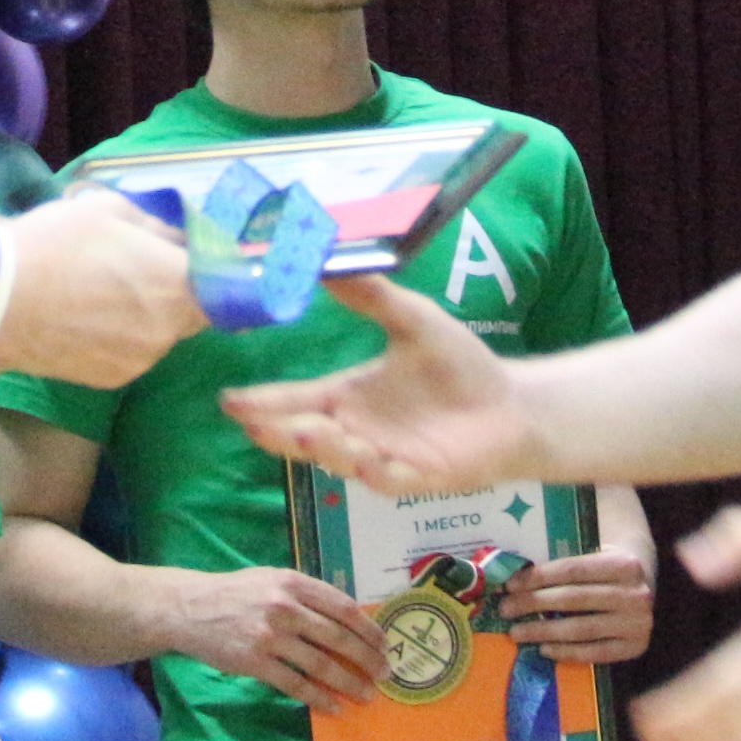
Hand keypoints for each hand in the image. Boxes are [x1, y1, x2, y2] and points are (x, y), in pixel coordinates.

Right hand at [0, 190, 203, 388]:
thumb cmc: (57, 243)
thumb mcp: (109, 209)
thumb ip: (155, 227)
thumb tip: (174, 241)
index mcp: (177, 282)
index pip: (225, 285)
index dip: (219, 274)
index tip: (207, 265)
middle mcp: (168, 328)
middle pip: (192, 312)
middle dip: (179, 294)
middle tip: (143, 273)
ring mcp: (142, 359)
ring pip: (160, 334)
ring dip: (147, 318)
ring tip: (103, 296)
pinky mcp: (113, 380)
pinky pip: (133, 354)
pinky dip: (121, 340)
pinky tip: (87, 321)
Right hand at [161, 564, 389, 712]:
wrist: (189, 608)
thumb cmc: (235, 593)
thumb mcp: (271, 579)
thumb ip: (305, 595)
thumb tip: (344, 619)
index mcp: (293, 582)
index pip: (342, 607)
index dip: (368, 628)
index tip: (384, 644)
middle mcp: (285, 607)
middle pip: (337, 637)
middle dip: (366, 658)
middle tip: (385, 673)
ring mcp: (270, 636)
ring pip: (320, 664)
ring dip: (348, 682)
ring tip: (366, 694)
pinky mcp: (255, 662)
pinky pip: (295, 684)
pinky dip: (318, 698)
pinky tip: (333, 707)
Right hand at [217, 276, 545, 492]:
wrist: (510, 405)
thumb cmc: (458, 366)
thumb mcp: (413, 321)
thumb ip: (372, 297)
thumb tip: (328, 261)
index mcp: (349, 396)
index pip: (296, 400)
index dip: (264, 402)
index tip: (229, 400)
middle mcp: (358, 430)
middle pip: (307, 435)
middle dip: (280, 430)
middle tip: (253, 423)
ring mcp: (385, 458)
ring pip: (342, 459)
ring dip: (323, 447)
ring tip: (305, 429)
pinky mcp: (419, 478)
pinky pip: (391, 480)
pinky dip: (378, 471)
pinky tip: (367, 458)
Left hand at [499, 546, 652, 664]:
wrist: (643, 587)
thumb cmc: (606, 570)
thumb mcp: (594, 558)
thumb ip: (563, 568)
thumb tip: (514, 582)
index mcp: (624, 563)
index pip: (572, 570)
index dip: (538, 577)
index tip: (509, 585)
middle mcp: (636, 594)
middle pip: (574, 599)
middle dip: (534, 603)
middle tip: (505, 609)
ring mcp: (638, 623)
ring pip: (581, 628)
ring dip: (544, 631)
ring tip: (517, 632)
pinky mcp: (635, 647)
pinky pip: (594, 653)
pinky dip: (566, 652)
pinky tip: (544, 649)